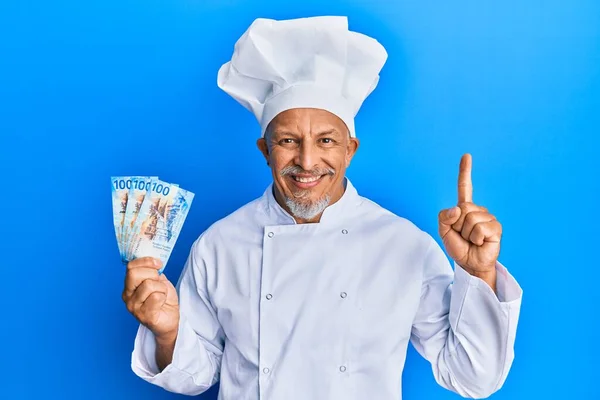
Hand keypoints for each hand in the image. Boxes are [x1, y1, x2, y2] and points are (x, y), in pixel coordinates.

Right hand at [122, 257, 179, 342]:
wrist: (170, 319)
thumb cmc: (163, 299)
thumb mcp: (158, 280)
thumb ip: (152, 271)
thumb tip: (153, 259)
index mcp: (129, 286)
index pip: (131, 267)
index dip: (146, 261)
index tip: (158, 264)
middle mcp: (127, 296)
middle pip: (135, 274)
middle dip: (153, 274)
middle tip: (159, 282)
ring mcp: (134, 307)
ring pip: (149, 285)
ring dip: (161, 288)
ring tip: (161, 295)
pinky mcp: (144, 316)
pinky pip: (156, 297)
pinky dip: (163, 297)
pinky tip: (161, 303)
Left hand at [438, 154, 501, 280]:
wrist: (469, 263)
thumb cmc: (458, 246)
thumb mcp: (443, 231)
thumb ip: (444, 217)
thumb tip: (458, 209)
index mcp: (465, 208)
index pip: (465, 187)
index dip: (465, 172)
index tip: (467, 156)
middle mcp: (478, 210)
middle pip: (463, 208)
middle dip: (457, 225)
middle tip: (462, 236)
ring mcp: (488, 218)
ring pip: (470, 219)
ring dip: (466, 234)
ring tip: (471, 240)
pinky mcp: (496, 228)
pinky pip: (479, 228)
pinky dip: (475, 238)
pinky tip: (480, 242)